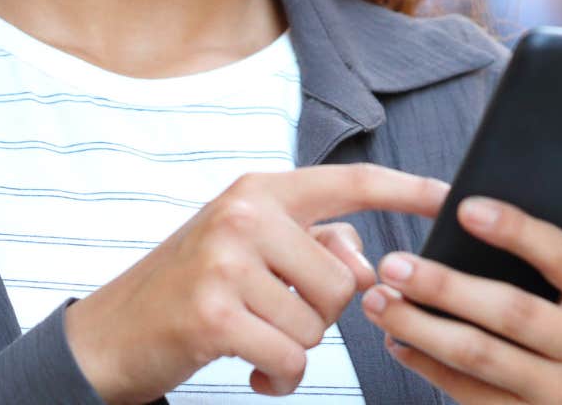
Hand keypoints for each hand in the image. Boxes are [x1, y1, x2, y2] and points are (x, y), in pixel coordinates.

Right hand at [62, 163, 449, 403]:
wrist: (109, 335)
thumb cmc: (191, 289)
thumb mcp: (248, 248)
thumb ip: (310, 242)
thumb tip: (363, 261)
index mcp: (259, 191)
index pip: (349, 182)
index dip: (407, 190)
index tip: (451, 197)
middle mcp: (244, 214)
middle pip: (343, 280)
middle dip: (321, 316)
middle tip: (275, 317)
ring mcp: (225, 261)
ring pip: (318, 324)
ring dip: (296, 350)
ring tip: (256, 342)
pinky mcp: (214, 313)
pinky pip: (291, 358)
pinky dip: (281, 379)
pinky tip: (254, 373)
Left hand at [360, 196, 561, 403]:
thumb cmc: (558, 325)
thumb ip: (530, 262)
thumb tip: (460, 217)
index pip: (561, 255)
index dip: (515, 230)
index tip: (464, 210)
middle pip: (513, 312)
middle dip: (445, 286)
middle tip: (394, 265)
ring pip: (481, 355)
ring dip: (420, 326)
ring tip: (380, 302)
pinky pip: (467, 391)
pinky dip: (426, 364)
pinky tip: (398, 341)